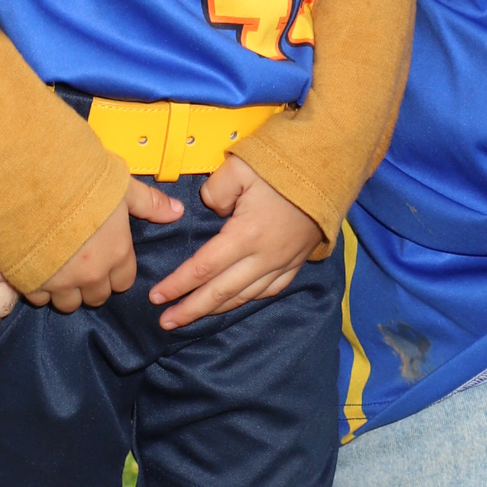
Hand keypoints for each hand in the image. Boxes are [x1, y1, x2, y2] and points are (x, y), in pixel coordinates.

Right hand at [28, 179, 184, 311]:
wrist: (33, 183)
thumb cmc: (80, 182)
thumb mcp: (122, 187)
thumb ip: (150, 203)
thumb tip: (177, 212)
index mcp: (116, 254)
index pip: (124, 282)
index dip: (117, 272)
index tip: (107, 259)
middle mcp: (91, 274)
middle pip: (98, 297)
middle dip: (93, 285)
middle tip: (83, 265)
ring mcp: (60, 282)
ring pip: (68, 304)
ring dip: (66, 291)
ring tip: (59, 270)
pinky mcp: (31, 282)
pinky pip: (39, 298)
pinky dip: (39, 288)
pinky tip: (37, 268)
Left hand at [148, 154, 323, 328]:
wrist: (329, 167)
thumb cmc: (283, 164)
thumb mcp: (239, 166)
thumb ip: (214, 191)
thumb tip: (210, 209)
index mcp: (246, 235)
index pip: (203, 268)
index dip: (178, 285)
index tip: (156, 297)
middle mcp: (264, 257)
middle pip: (221, 293)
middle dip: (190, 309)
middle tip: (165, 322)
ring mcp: (283, 262)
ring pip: (244, 296)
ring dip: (215, 310)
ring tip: (192, 317)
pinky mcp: (297, 261)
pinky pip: (269, 291)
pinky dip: (247, 301)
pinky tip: (234, 302)